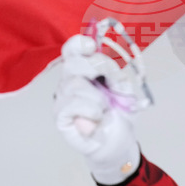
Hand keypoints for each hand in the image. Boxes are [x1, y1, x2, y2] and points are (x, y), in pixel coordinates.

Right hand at [54, 34, 142, 185]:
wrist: (118, 141)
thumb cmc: (118, 114)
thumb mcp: (124, 89)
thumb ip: (115, 74)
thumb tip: (106, 67)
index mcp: (83, 70)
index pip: (72, 50)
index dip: (79, 44)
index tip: (92, 46)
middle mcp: (69, 81)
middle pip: (72, 63)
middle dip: (96, 68)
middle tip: (111, 82)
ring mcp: (63, 98)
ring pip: (74, 84)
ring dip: (97, 96)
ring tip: (105, 108)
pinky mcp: (60, 116)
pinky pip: (70, 104)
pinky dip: (89, 109)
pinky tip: (97, 116)